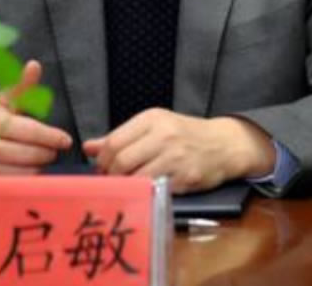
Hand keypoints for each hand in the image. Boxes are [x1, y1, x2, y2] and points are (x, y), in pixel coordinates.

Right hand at [0, 60, 72, 173]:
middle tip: (54, 150)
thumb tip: (35, 65)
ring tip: (43, 158)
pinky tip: (30, 170)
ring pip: (22, 171)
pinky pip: (12, 182)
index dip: (51, 136)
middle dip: (47, 152)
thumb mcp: (3, 99)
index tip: (66, 140)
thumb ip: (23, 85)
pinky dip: (25, 177)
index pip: (30, 131)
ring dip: (38, 166)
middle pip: (28, 154)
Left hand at [82, 109, 275, 192]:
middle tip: (112, 181)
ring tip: (127, 186)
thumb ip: (121, 136)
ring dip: (126, 186)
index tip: (102, 169)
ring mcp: (175, 157)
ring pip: (135, 177)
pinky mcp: (186, 177)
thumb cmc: (184, 135)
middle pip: (121, 160)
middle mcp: (163, 135)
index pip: (114, 141)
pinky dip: (145, 192)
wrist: (224, 144)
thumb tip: (88, 147)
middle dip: (110, 175)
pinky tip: (146, 190)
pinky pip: (155, 189)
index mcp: (152, 118)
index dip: (102, 160)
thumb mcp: (153, 127)